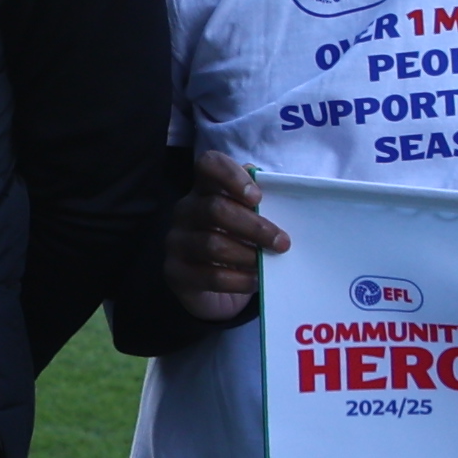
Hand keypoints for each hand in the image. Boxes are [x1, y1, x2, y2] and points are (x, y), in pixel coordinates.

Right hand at [164, 149, 284, 322]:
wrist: (218, 292)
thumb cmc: (239, 245)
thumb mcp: (251, 220)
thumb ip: (261, 202)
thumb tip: (277, 189)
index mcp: (204, 189)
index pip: (208, 164)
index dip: (231, 175)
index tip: (257, 198)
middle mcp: (185, 210)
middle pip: (215, 208)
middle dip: (254, 226)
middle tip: (282, 242)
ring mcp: (176, 241)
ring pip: (212, 243)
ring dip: (248, 255)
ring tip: (268, 263)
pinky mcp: (175, 272)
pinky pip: (210, 275)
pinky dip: (239, 280)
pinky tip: (255, 280)